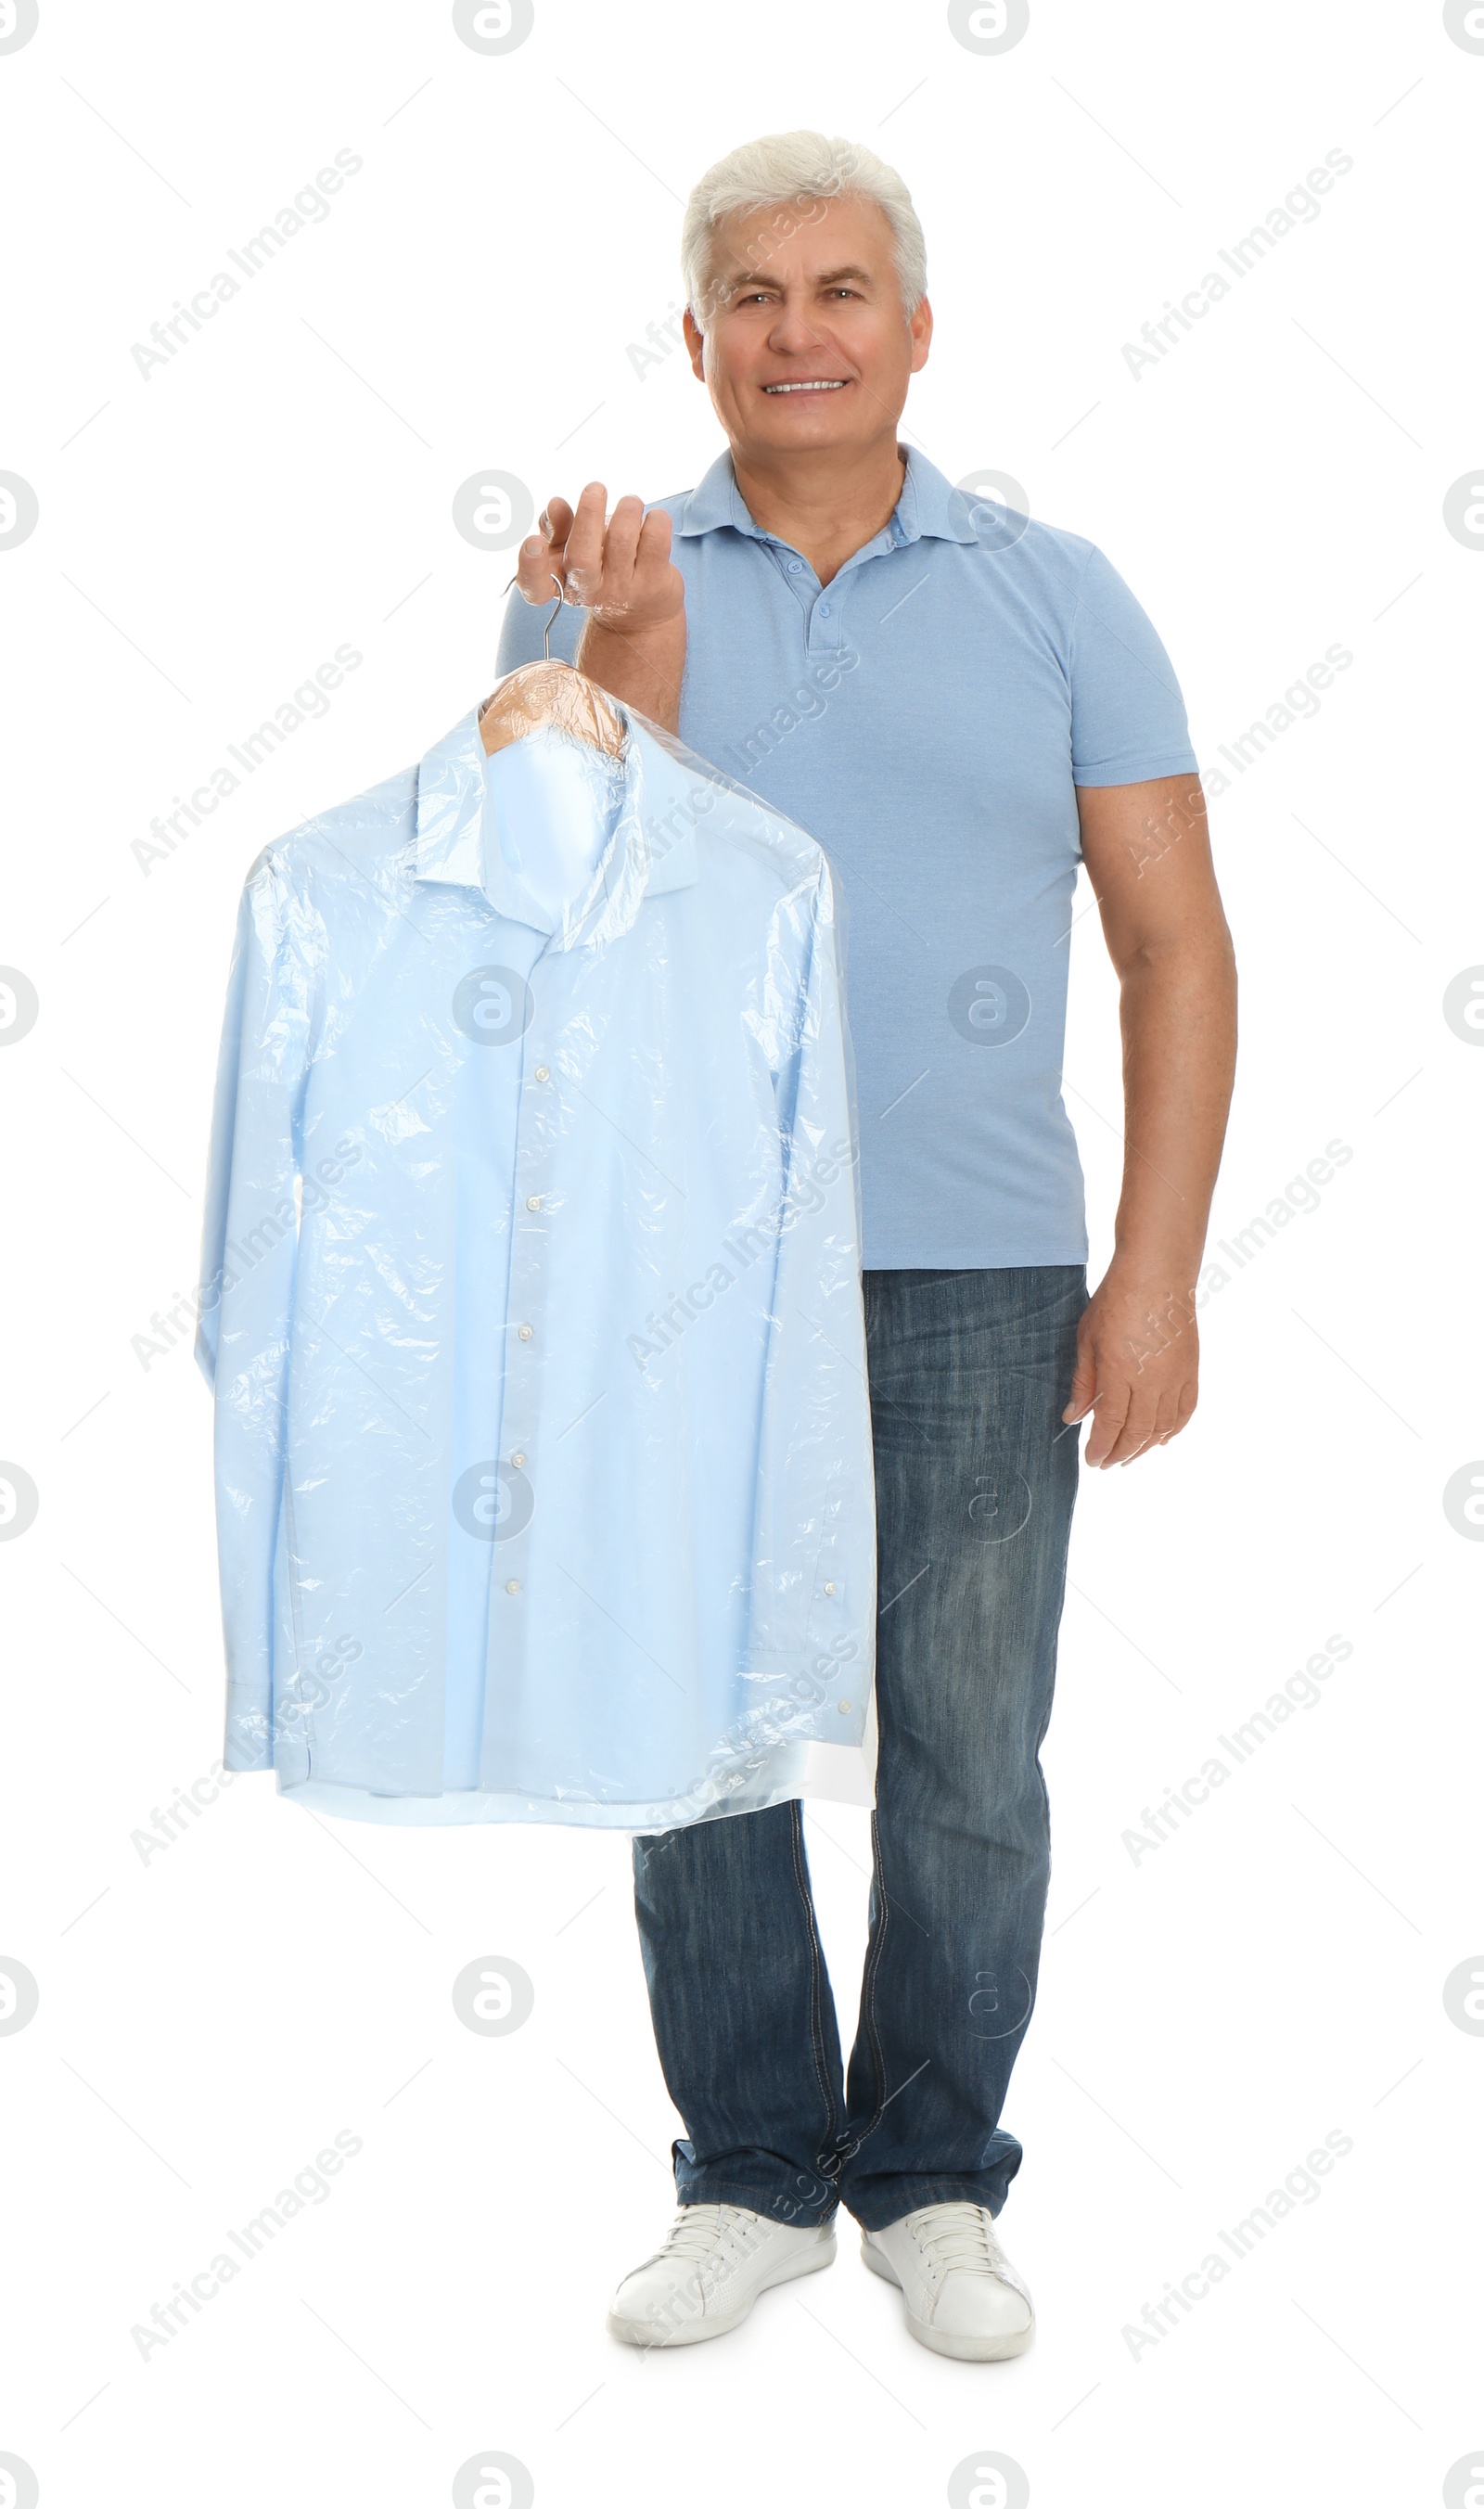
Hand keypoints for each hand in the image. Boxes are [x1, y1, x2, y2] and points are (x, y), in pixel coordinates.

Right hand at [515, 482, 684, 634]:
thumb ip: (557, 528)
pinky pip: (655, 539)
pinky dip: (655, 519)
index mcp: (560, 581)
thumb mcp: (571, 552)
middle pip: (582, 556)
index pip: (535, 586)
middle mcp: (589, 589)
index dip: (530, 565)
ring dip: (627, 508)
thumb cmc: (599, 570)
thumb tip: (555, 505)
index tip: (534, 543)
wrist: (639, 615)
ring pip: (622, 538)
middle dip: (587, 515)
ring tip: (630, 503)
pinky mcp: (654, 583)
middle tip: (595, 488)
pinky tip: (653, 520)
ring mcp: (623, 589)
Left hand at [1062, 1261, 1199, 1467]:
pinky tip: (1161, 1439)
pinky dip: (1173, 1430)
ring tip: (1130, 1456)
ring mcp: (1175, 1378)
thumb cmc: (1116, 1301)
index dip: (1101, 1448)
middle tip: (1107, 1464)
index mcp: (1120, 1373)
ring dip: (1145, 1447)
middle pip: (1137, 1433)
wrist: (1158, 1274)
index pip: (1110, 1425)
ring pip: (1162, 1428)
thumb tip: (1073, 1417)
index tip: (1092, 1460)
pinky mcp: (1191, 1371)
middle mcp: (1151, 1381)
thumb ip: (1084, 1382)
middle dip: (1120, 1453)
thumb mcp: (1088, 1340)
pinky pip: (1185, 1411)